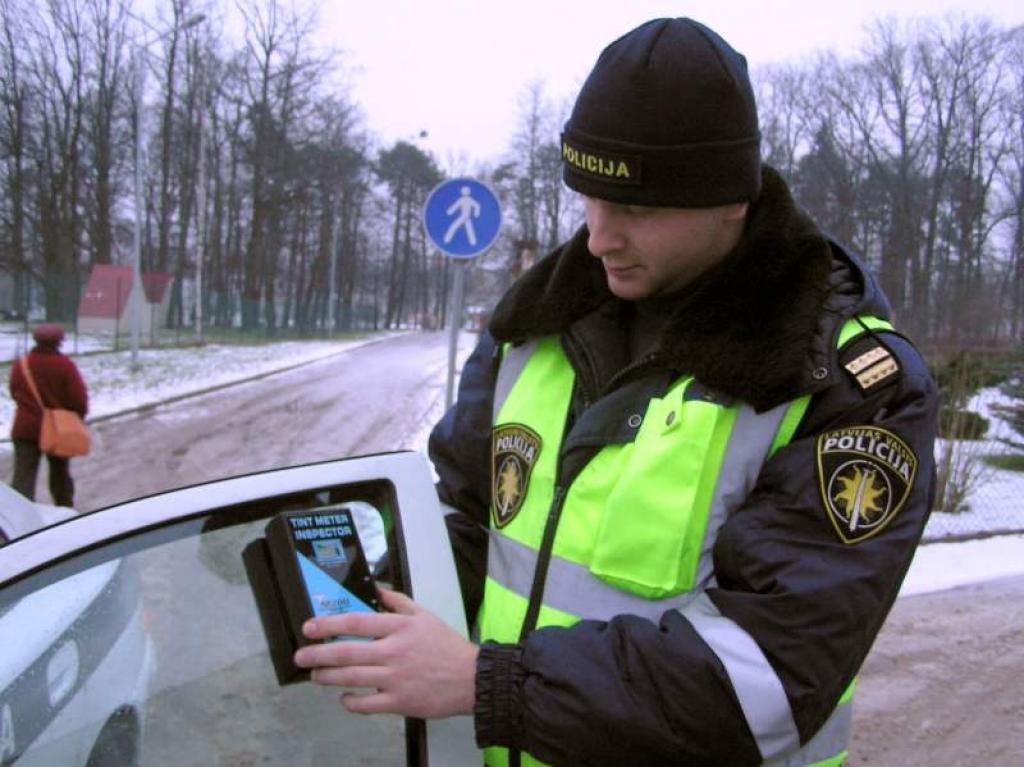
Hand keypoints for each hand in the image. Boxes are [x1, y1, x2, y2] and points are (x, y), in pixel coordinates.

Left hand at [293, 586, 478, 718]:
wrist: (472, 678)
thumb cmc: (446, 645)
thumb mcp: (424, 615)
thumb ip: (397, 601)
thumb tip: (374, 588)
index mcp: (400, 627)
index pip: (357, 622)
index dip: (329, 624)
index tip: (309, 627)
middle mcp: (394, 651)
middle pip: (347, 652)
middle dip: (318, 654)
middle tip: (300, 656)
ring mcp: (396, 678)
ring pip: (351, 678)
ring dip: (327, 677)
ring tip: (315, 675)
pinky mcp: (399, 702)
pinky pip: (366, 704)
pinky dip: (350, 701)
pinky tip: (343, 697)